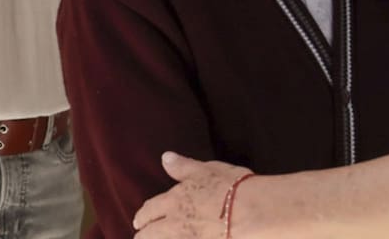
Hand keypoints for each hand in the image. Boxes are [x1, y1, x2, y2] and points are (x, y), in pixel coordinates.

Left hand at [134, 152, 252, 237]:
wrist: (250, 214)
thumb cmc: (230, 187)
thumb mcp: (206, 170)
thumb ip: (183, 167)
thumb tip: (165, 157)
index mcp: (174, 201)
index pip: (150, 210)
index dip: (142, 216)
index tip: (138, 220)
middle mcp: (175, 224)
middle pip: (149, 235)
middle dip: (143, 236)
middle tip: (140, 237)